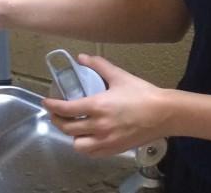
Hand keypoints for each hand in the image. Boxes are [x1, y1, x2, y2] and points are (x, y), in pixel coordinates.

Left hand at [41, 54, 168, 157]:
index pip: (66, 109)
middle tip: (56, 113)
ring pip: (77, 144)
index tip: (47, 102)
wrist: (164, 113)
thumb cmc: (142, 93)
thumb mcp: (119, 76)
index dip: (52, 106)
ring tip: (72, 126)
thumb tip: (81, 57)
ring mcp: (106, 140)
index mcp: (98, 106)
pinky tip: (87, 137)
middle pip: (68, 128)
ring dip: (71, 136)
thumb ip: (98, 65)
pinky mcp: (114, 149)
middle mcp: (99, 126)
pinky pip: (92, 152)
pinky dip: (85, 146)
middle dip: (57, 120)